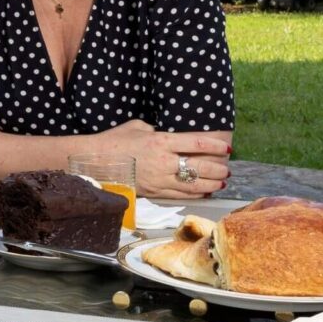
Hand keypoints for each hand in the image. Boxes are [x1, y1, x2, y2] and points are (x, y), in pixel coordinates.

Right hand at [99, 121, 230, 197]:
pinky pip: (181, 195)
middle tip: (227, 168)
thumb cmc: (115, 140)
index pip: (197, 144)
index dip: (215, 147)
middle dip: (218, 168)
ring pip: (194, 184)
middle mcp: (163, 162)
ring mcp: (159, 179)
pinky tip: (204, 191)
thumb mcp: (138, 127)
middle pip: (200, 166)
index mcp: (160, 141)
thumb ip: (159, 131)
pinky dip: (196, 194)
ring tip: (221, 182)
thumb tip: (172, 136)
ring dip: (212, 184)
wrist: (95, 161)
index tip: (226, 148)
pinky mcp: (154, 192)